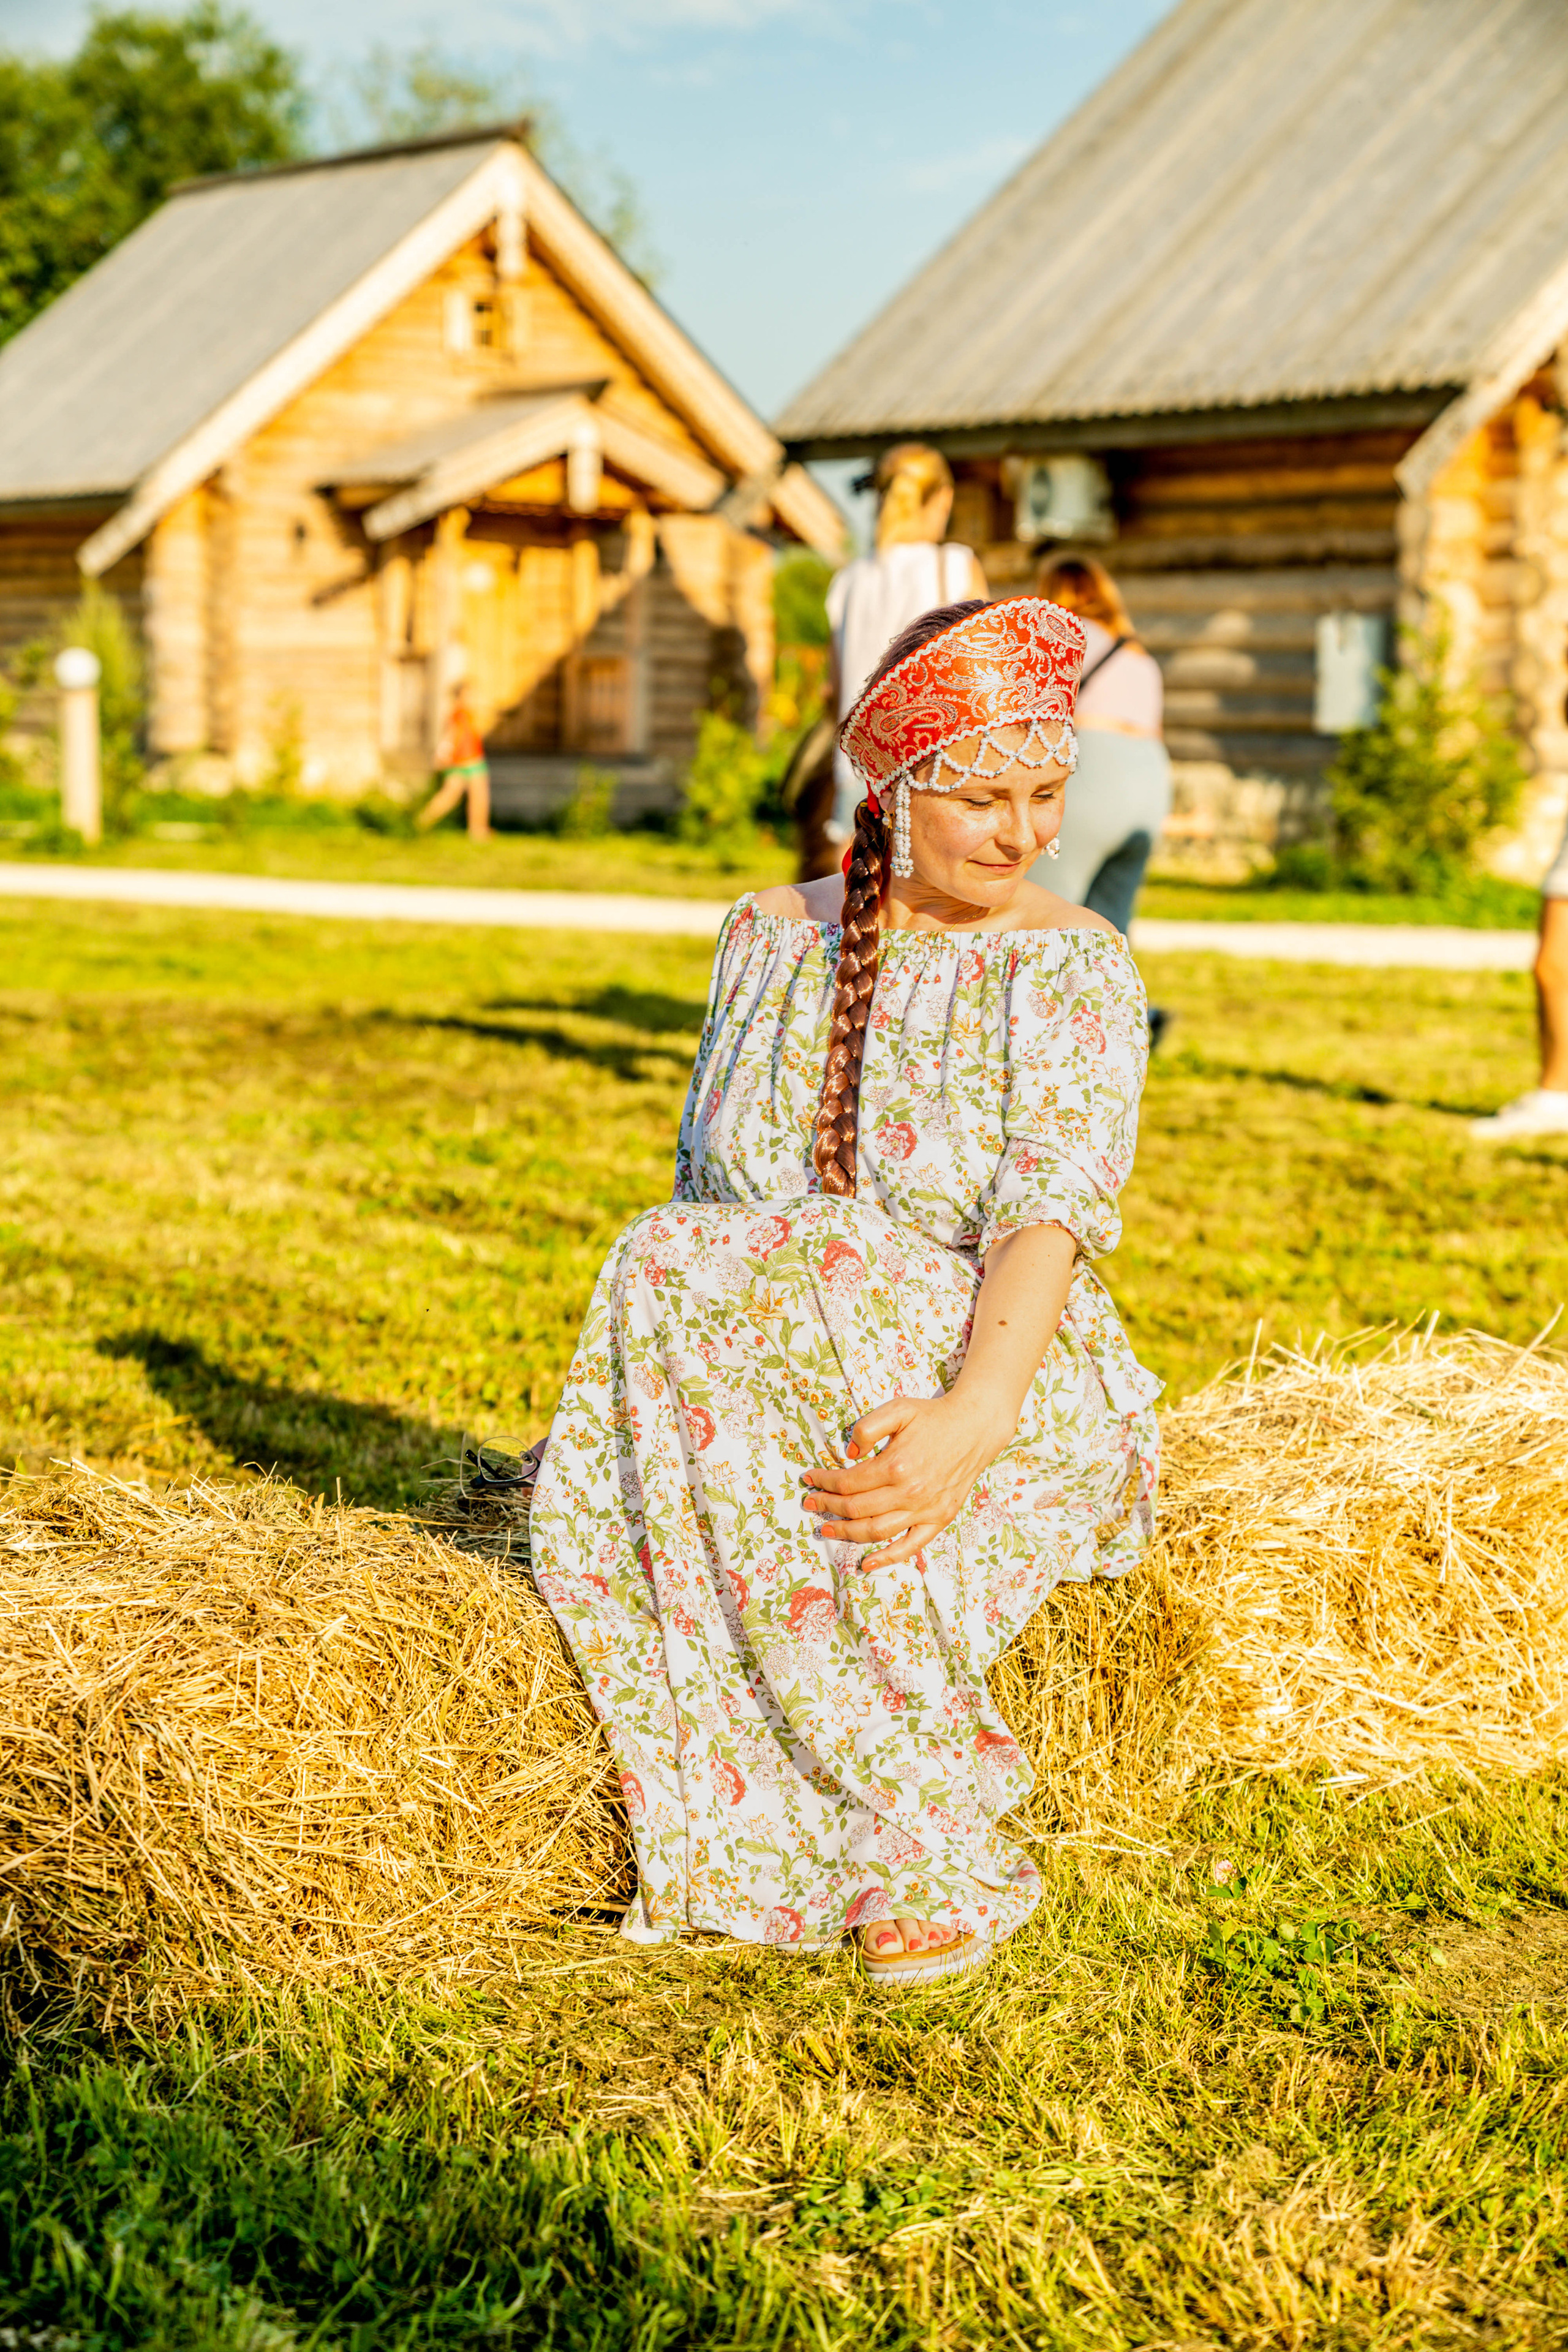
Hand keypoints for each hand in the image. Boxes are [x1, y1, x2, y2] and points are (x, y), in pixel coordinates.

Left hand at [801, 1391, 1009, 1569]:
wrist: (975, 1428)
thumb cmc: (933, 1417)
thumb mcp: (898, 1409)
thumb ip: (868, 1427)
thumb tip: (849, 1452)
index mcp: (896, 1465)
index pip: (848, 1482)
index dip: (824, 1482)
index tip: (809, 1479)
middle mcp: (909, 1492)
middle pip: (856, 1508)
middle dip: (828, 1507)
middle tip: (810, 1504)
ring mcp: (925, 1509)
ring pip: (875, 1531)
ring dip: (846, 1533)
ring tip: (826, 1528)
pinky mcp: (939, 1519)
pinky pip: (910, 1546)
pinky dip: (887, 1558)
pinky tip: (867, 1563)